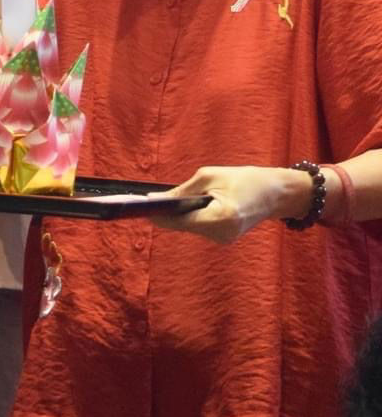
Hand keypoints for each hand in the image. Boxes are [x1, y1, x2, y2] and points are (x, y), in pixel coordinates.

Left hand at [156, 165, 312, 242]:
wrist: (278, 192)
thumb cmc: (245, 179)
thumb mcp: (210, 177)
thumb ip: (182, 191)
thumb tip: (156, 199)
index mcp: (221, 218)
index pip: (179, 221)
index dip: (158, 214)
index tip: (138, 206)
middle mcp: (222, 234)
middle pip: (182, 225)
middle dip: (167, 212)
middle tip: (146, 200)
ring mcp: (224, 239)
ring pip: (189, 227)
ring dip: (180, 214)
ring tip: (170, 199)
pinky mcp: (224, 238)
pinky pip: (199, 227)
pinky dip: (192, 216)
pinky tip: (187, 206)